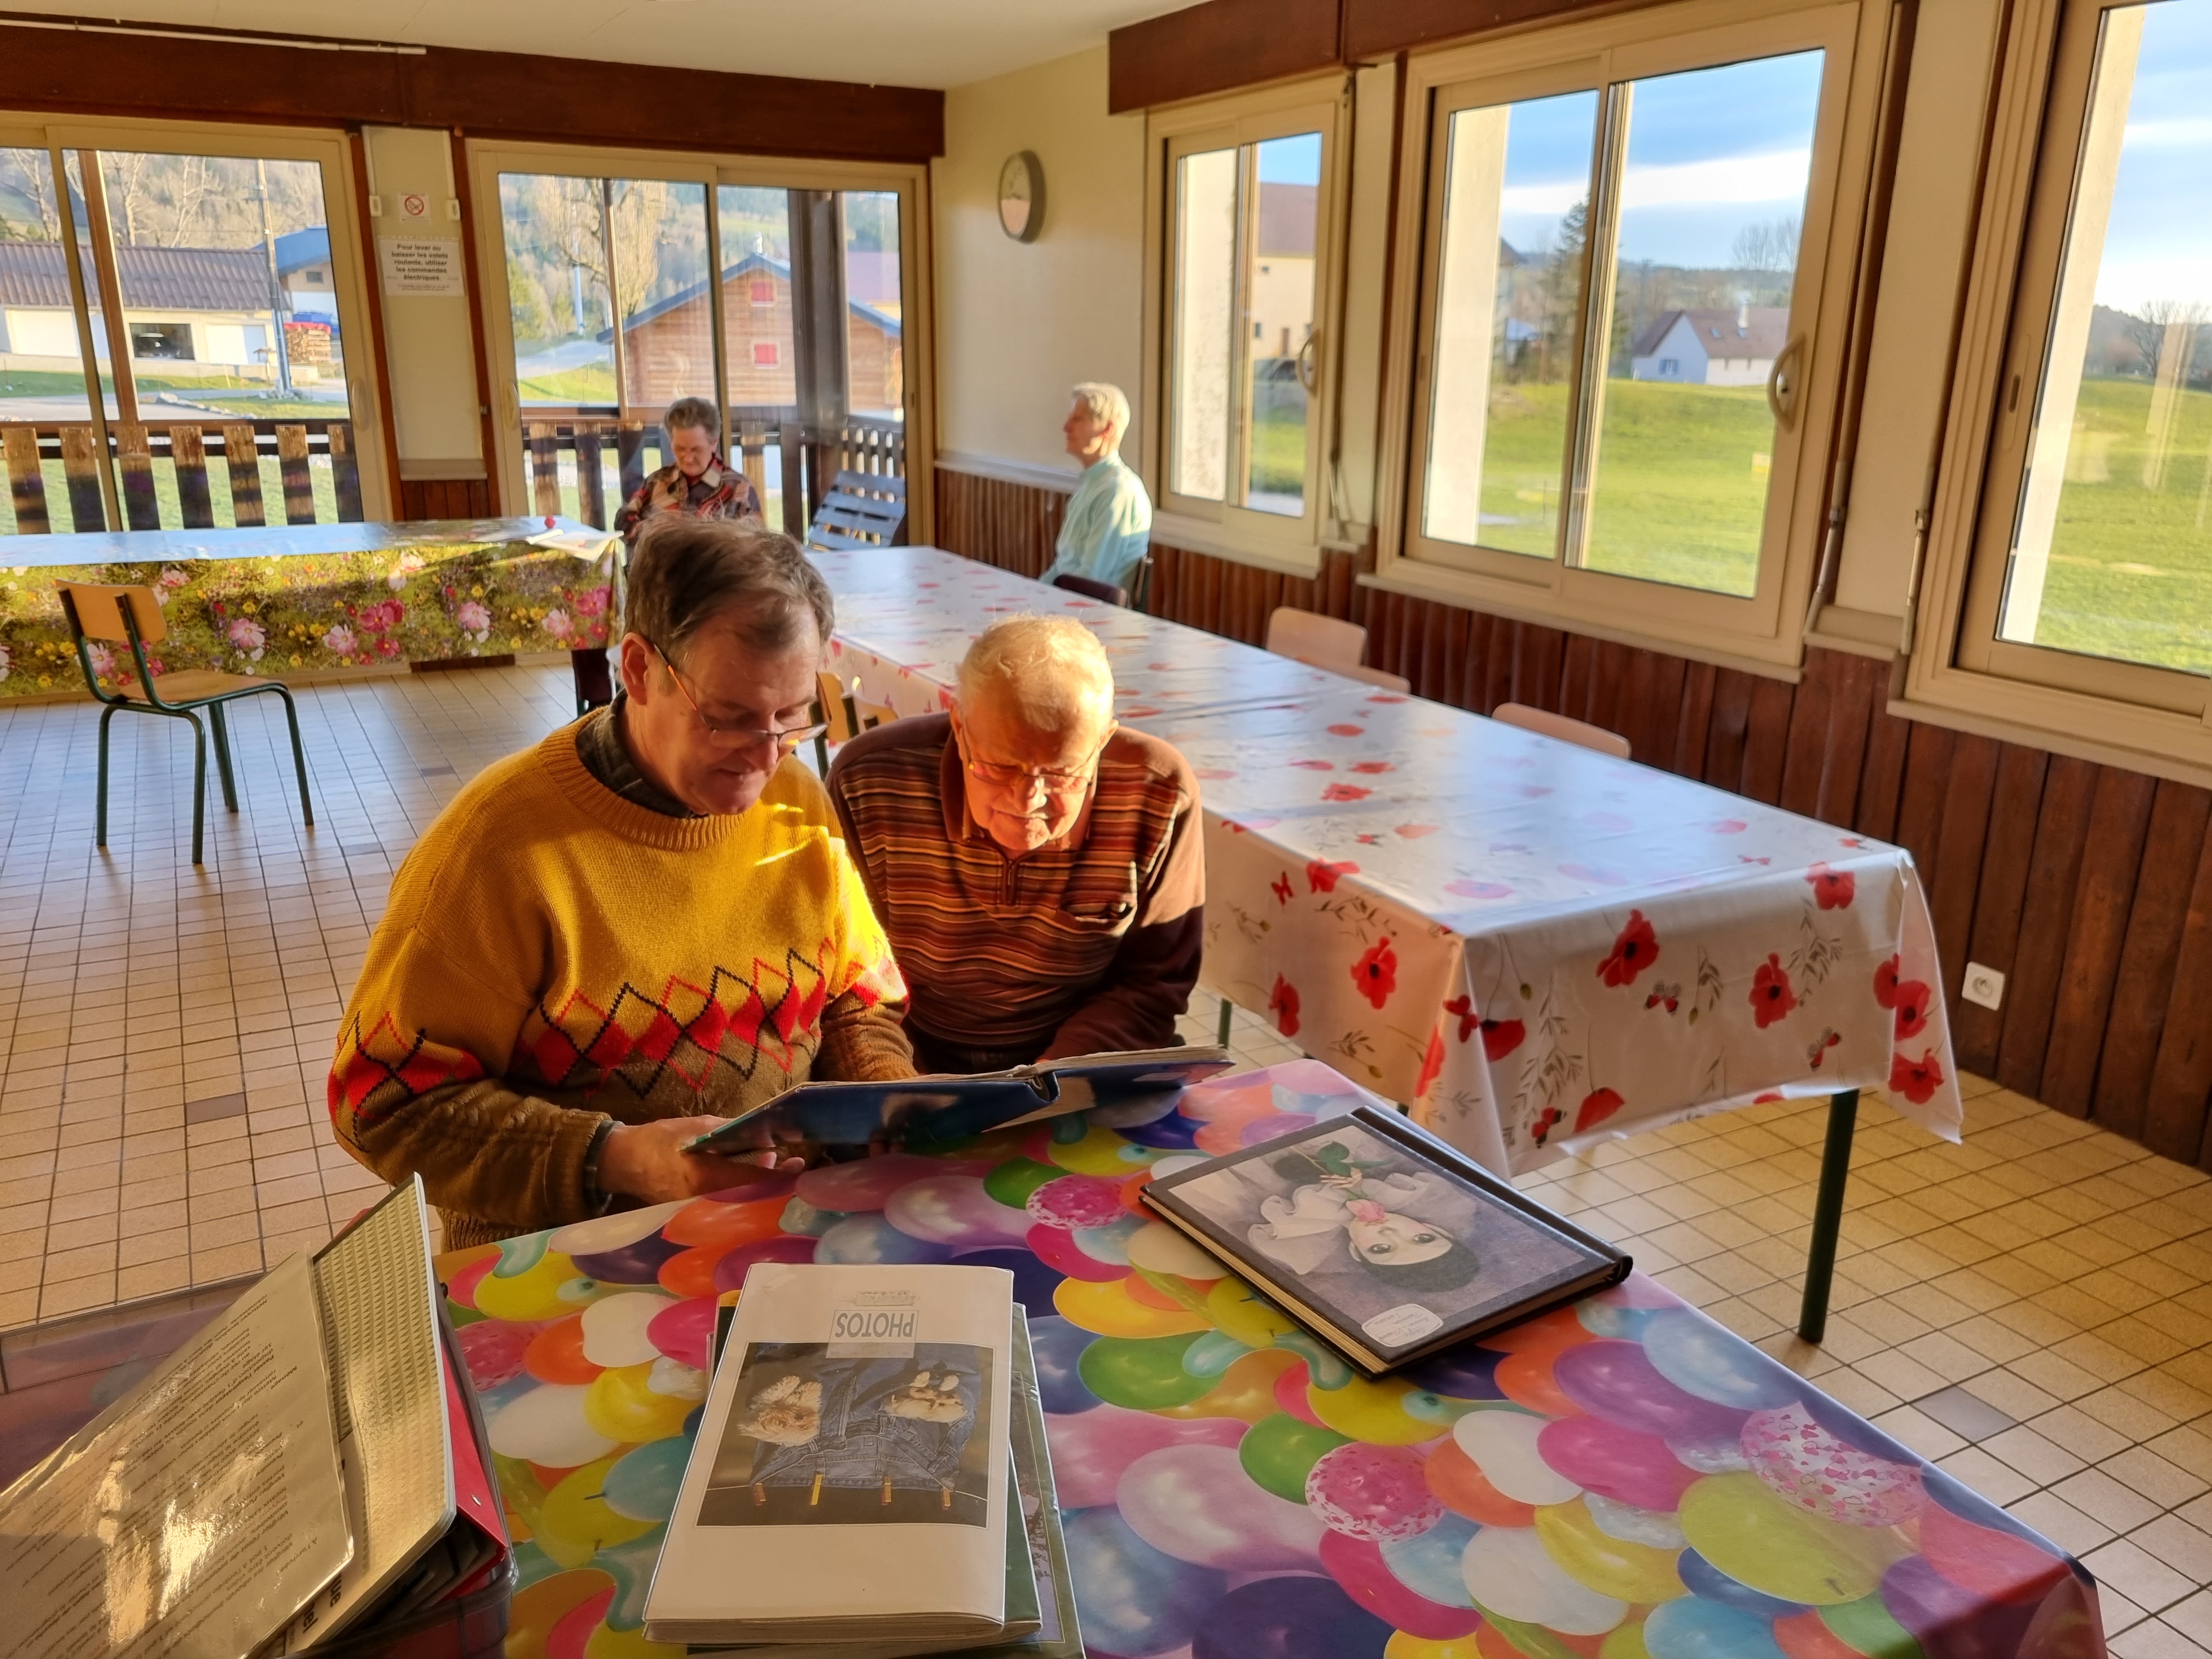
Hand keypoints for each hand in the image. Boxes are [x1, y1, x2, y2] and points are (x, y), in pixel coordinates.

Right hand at [598, 1116, 804, 1203]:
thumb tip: (762, 1135)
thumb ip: (730, 1131)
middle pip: (753, 1197)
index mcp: (707, 1178)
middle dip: (776, 1183)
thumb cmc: (658, 1141)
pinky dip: (743, 1190)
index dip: (780, 1178)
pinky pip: (728, 1205)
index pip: (754, 1183)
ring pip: (742, 1203)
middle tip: (795, 1167)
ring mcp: (700, 1211)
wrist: (622, 1162)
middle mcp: (707, 1201)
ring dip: (760, 1185)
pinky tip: (749, 1173)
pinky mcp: (695, 1213)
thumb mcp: (695, 1126)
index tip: (799, 1167)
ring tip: (771, 1160)